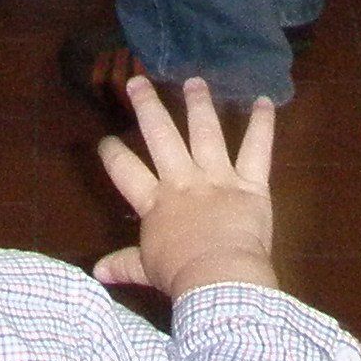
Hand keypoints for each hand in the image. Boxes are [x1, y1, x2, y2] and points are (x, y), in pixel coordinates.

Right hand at [91, 76, 280, 302]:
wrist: (220, 279)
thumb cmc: (181, 276)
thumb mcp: (147, 269)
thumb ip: (124, 264)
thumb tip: (96, 272)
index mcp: (156, 202)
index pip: (126, 171)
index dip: (113, 154)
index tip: (106, 140)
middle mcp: (183, 181)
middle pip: (161, 136)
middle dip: (148, 107)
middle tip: (138, 81)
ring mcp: (217, 178)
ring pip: (206, 132)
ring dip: (199, 105)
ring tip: (194, 81)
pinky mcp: (250, 184)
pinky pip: (258, 150)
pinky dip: (263, 125)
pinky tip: (264, 100)